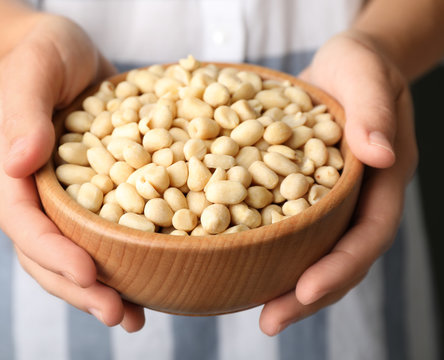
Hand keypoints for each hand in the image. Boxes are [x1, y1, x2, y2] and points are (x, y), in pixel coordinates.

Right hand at [0, 14, 144, 331]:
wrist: (66, 51)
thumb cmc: (44, 52)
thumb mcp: (33, 67)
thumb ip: (23, 110)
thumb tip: (17, 162)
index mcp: (8, 165)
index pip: (22, 220)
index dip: (51, 251)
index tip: (88, 273)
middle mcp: (33, 190)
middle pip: (45, 251)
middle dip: (78, 287)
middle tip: (118, 314)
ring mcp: (62, 195)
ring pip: (73, 251)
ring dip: (100, 288)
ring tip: (134, 317)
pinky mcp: (93, 192)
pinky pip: (103, 232)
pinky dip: (123, 259)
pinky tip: (151, 282)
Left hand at [259, 31, 417, 334]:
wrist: (340, 64)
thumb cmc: (359, 65)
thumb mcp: (367, 76)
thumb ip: (374, 113)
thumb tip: (381, 154)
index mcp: (380, 182)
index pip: (367, 235)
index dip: (341, 267)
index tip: (306, 289)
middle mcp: (355, 200)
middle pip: (338, 258)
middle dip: (308, 294)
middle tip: (270, 322)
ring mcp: (327, 200)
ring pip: (312, 251)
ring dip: (286, 283)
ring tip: (254, 310)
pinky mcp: (299, 192)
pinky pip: (286, 227)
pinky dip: (267, 249)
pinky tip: (236, 263)